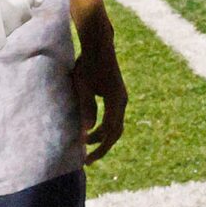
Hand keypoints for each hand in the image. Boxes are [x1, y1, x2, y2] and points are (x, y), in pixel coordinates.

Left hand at [73, 20, 127, 163]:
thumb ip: (86, 108)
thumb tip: (87, 131)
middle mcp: (122, 101)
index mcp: (116, 100)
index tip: (82, 150)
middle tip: (87, 161)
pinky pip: (113, 118)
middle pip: (115, 132)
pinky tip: (91, 131)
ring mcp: (121, 98)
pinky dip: (103, 128)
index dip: (96, 142)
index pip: (109, 130)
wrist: (99, 45)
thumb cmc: (88, 64)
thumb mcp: (83, 86)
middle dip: (102, 147)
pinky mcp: (116, 95)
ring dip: (102, 138)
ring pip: (115, 126)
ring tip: (87, 149)